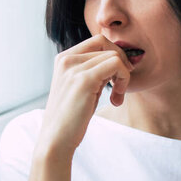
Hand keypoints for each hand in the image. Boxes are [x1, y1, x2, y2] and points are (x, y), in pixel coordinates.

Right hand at [37, 34, 133, 157]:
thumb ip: (94, 70)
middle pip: (106, 44)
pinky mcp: (84, 79)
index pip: (97, 41)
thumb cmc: (71, 117)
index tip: (117, 77)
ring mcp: (74, 67)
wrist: (56, 139)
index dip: (114, 54)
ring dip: (124, 76)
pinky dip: (124, 80)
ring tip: (117, 97)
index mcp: (63, 58)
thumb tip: (119, 57)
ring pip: (114, 55)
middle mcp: (66, 58)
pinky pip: (117, 65)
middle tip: (121, 85)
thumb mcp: (81, 86)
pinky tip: (116, 99)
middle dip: (121, 62)